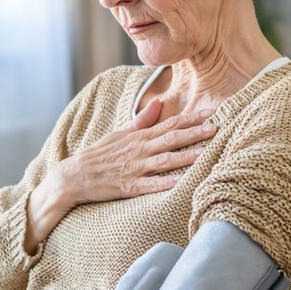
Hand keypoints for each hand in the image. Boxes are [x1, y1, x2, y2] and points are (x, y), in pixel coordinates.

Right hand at [24, 99, 216, 248]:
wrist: (74, 175)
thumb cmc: (99, 154)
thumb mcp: (119, 133)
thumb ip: (142, 120)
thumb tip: (159, 102)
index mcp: (138, 137)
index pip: (169, 124)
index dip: (191, 119)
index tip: (210, 112)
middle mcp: (139, 150)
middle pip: (171, 139)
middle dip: (194, 133)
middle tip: (216, 128)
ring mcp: (134, 168)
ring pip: (165, 160)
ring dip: (186, 156)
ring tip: (207, 152)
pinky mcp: (129, 187)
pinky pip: (151, 184)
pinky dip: (167, 182)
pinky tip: (183, 181)